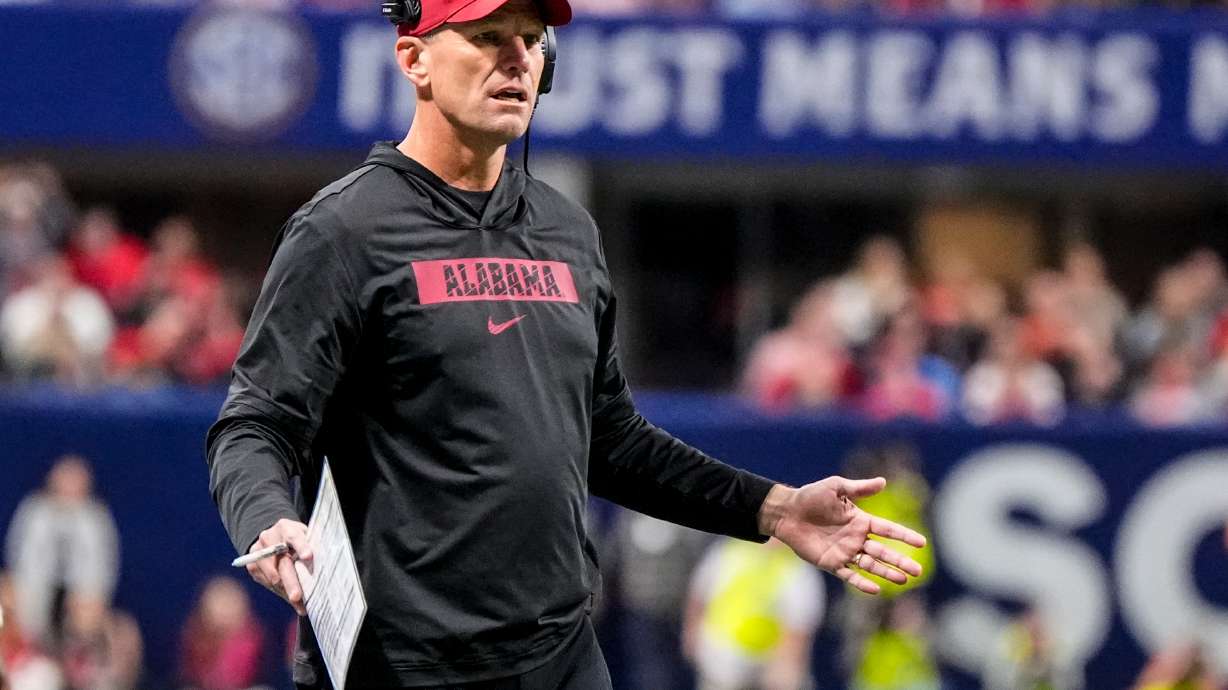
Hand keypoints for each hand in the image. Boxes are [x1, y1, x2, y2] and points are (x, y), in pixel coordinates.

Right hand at [245, 518, 312, 614]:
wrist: (273, 538)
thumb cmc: (297, 540)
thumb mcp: (306, 536)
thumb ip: (312, 545)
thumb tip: (325, 565)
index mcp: (286, 527)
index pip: (294, 536)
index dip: (301, 546)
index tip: (308, 556)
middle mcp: (269, 538)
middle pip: (282, 561)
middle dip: (290, 581)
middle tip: (297, 596)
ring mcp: (258, 551)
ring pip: (273, 575)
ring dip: (285, 591)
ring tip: (299, 605)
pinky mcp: (252, 565)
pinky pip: (265, 582)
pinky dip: (280, 592)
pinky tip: (291, 601)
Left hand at [764, 477, 925, 594]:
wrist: (787, 512)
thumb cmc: (810, 496)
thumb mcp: (836, 487)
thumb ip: (859, 488)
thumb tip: (884, 481)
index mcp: (861, 520)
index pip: (888, 529)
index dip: (904, 535)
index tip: (922, 543)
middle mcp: (856, 538)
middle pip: (883, 552)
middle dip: (901, 560)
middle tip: (919, 570)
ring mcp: (845, 552)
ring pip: (871, 565)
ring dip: (887, 572)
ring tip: (904, 579)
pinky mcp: (831, 563)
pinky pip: (849, 575)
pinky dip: (862, 583)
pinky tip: (876, 589)